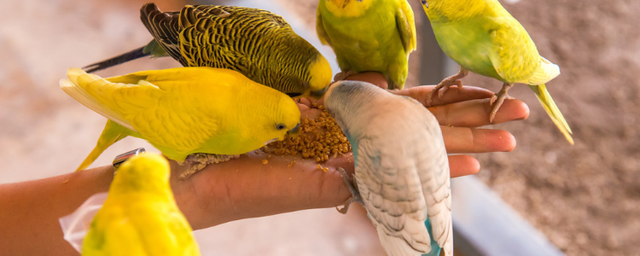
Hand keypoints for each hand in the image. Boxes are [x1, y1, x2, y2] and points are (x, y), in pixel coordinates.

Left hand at [171, 72, 528, 229]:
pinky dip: (427, 175)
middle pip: (421, 132)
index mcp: (343, 121)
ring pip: (414, 157)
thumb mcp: (282, 99)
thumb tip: (354, 84)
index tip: (480, 94)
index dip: (443, 101)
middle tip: (515, 119)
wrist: (191, 170)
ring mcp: (347, 167)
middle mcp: (352, 145)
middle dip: (468, 124)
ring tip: (506, 144)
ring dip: (462, 150)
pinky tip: (466, 172)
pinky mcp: (331, 185)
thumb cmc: (232, 130)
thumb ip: (322, 98)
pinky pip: (388, 180)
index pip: (404, 108)